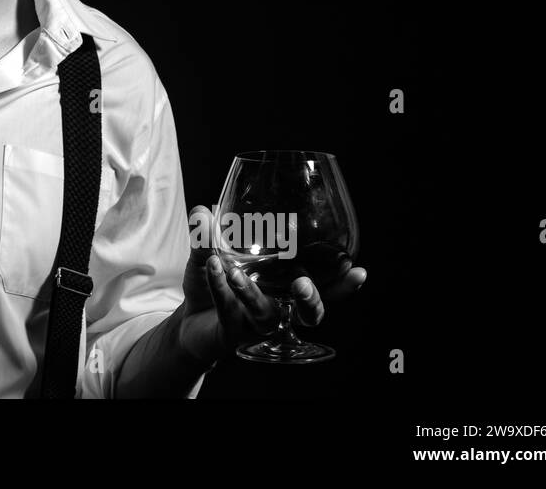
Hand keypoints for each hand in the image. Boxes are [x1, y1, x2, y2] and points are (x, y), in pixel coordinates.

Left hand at [175, 204, 366, 362]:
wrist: (186, 319)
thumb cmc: (213, 282)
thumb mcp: (210, 253)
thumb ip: (209, 234)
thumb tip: (202, 210)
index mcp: (286, 286)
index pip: (322, 287)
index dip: (343, 284)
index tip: (359, 271)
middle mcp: (279, 308)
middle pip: (309, 314)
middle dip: (311, 300)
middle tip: (302, 283)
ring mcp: (256, 324)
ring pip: (265, 315)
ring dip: (252, 293)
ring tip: (235, 272)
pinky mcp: (232, 334)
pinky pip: (230, 311)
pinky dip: (220, 288)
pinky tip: (213, 266)